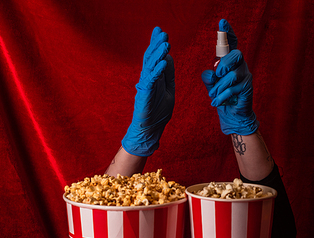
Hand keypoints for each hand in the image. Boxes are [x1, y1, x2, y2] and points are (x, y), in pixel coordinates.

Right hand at [122, 27, 174, 155]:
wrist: (150, 129)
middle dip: (156, 45)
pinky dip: (157, 71)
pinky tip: (163, 62)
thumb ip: (168, 75)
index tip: (161, 32)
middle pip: (151, 58)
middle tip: (162, 33)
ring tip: (165, 43)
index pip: (155, 57)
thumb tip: (169, 58)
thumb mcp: (169, 90)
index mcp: (154, 78)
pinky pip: (151, 81)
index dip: (157, 44)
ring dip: (158, 54)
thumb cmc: (158, 112)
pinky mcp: (145, 95)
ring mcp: (145, 87)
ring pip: (151, 67)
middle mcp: (148, 79)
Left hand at [201, 19, 258, 135]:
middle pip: (236, 54)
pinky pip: (233, 89)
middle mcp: (240, 64)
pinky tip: (216, 103)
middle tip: (217, 74)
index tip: (222, 23)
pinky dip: (222, 97)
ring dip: (219, 87)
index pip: (231, 43)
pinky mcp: (247, 87)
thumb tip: (211, 73)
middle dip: (224, 64)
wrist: (231, 114)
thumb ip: (208, 77)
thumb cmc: (221, 95)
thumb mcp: (211, 85)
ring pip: (233, 75)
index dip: (227, 33)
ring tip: (213, 96)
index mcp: (230, 60)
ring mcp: (245, 75)